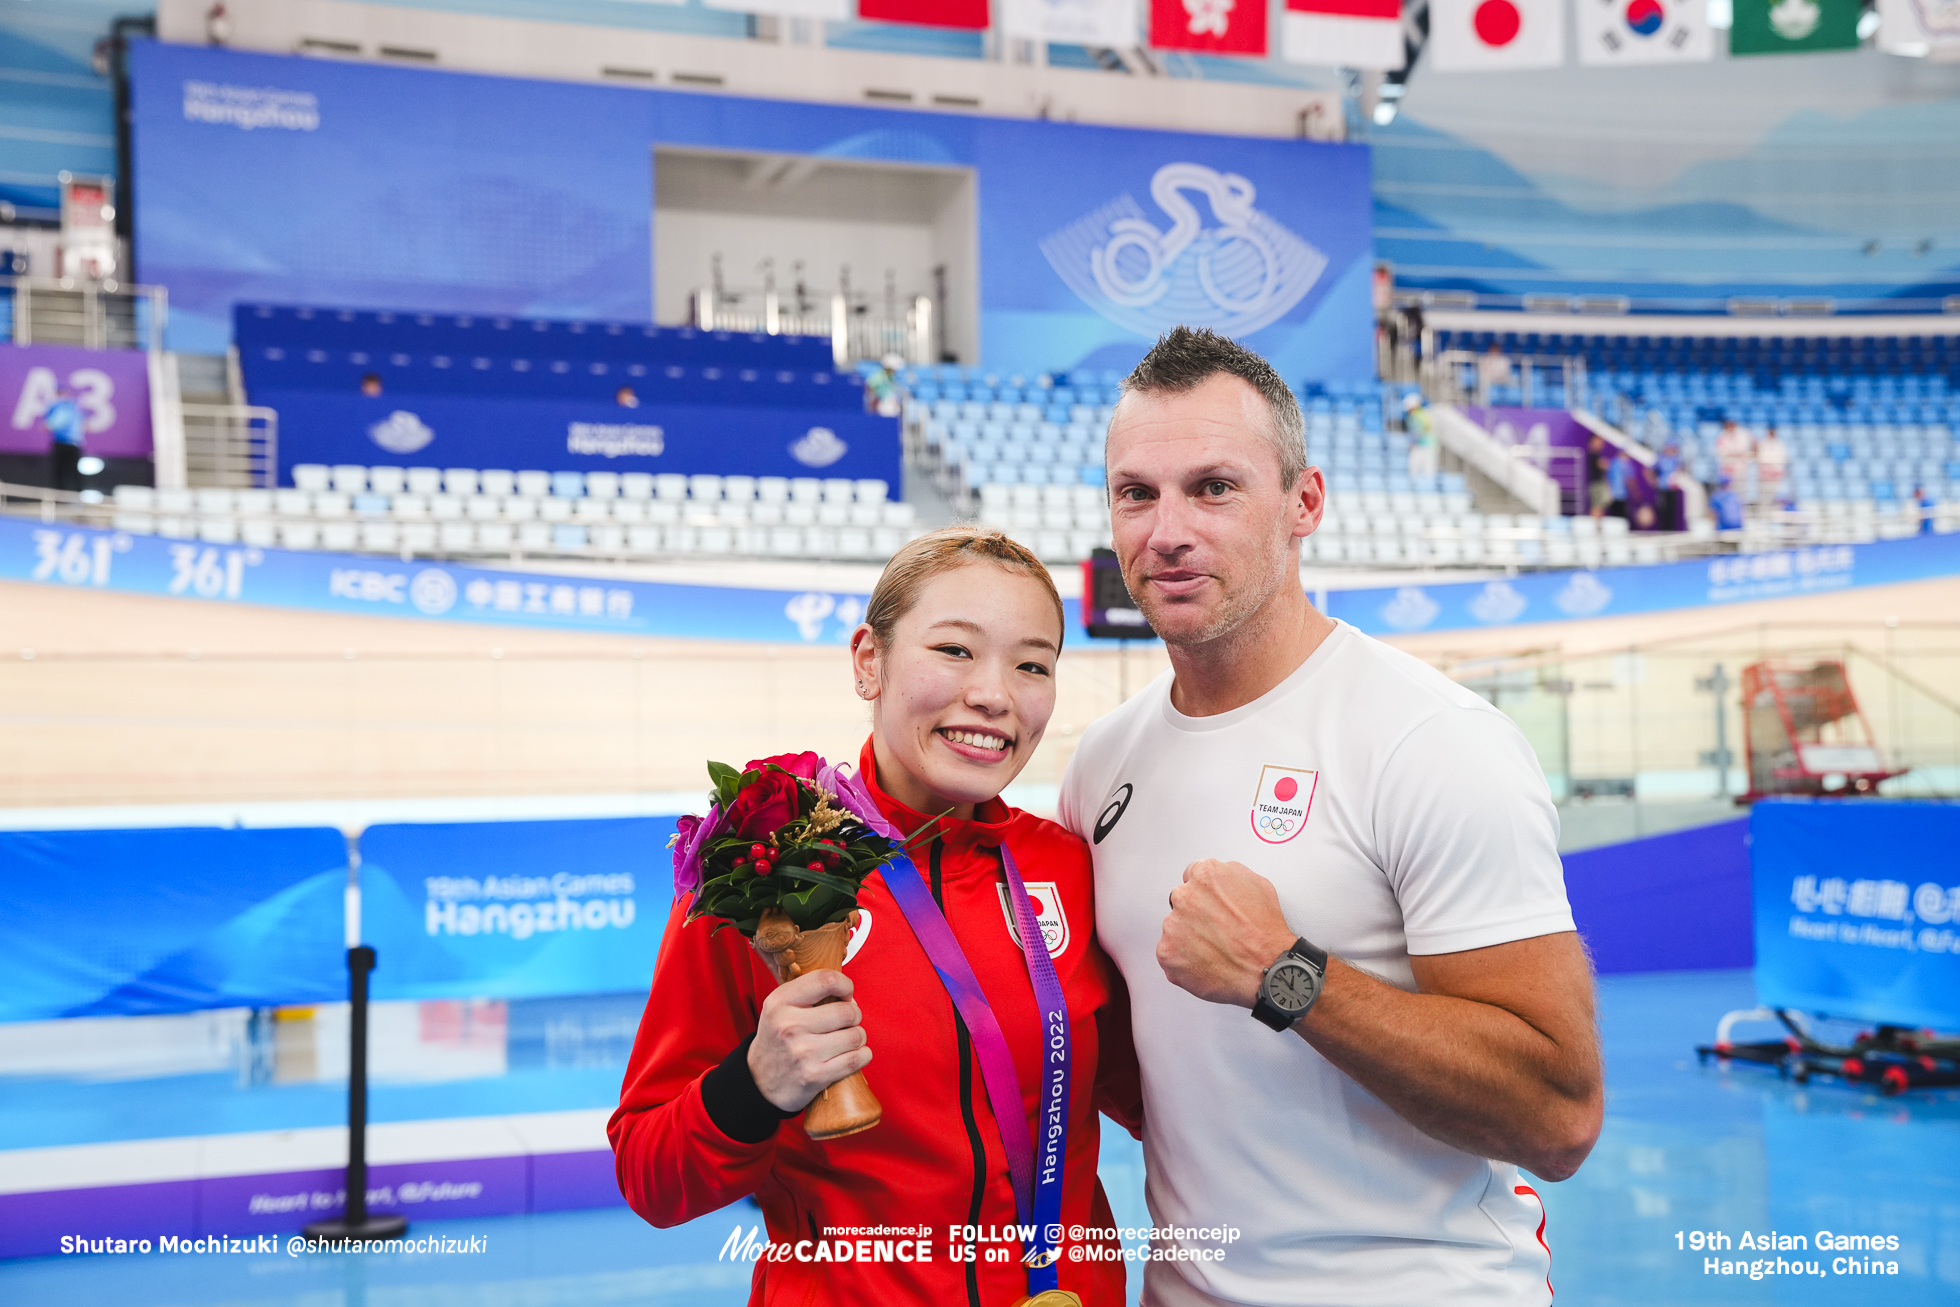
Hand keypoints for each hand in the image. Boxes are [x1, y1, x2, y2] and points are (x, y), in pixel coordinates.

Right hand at [747, 969, 871, 1112]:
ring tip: (847, 1038)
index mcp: (780, 1002)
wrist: (759, 1081)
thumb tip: (848, 994)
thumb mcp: (779, 1008)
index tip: (846, 995)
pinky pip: (856, 1059)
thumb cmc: (778, 1039)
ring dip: (858, 1036)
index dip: (845, 985)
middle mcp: (789, 1026)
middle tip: (847, 1021)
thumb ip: (808, 993)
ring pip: (856, 1036)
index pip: (826, 980)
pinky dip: (862, 1055)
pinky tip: (853, 1053)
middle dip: (854, 1015)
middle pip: (847, 1011)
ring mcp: (803, 1052)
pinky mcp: (815, 1075)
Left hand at [1157, 859, 1298, 1008]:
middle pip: (1182, 902)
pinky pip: (1170, 954)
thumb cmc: (1265, 932)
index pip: (1192, 876)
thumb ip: (1230, 874)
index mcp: (1204, 875)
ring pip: (1175, 928)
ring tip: (1216, 949)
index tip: (1211, 904)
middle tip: (1217, 930)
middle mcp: (1184, 897)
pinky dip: (1184, 960)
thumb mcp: (1258, 884)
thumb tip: (1220, 878)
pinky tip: (1206, 962)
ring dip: (1189, 937)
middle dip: (1196, 914)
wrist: (1266, 969)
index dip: (1205, 894)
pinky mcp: (1167, 953)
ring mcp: (1172, 926)